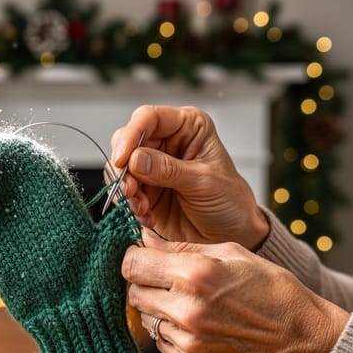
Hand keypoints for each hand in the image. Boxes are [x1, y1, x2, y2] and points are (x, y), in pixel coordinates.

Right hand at [110, 105, 268, 249]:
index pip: (149, 118)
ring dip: (127, 190)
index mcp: (187, 127)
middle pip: (128, 142)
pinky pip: (125, 192)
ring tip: (142, 208)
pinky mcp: (145, 190)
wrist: (231, 234)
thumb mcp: (203, 182)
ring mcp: (153, 167)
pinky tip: (148, 216)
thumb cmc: (230, 202)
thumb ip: (168, 169)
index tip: (123, 158)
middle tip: (130, 189)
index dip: (131, 134)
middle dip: (124, 167)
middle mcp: (167, 142)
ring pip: (121, 168)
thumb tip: (135, 159)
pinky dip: (131, 205)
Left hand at [121, 229, 348, 352]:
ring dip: (159, 309)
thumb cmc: (273, 291)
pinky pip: (160, 342)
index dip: (136, 258)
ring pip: (145, 319)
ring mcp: (186, 341)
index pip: (132, 264)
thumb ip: (183, 247)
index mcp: (195, 275)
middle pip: (134, 292)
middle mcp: (186, 310)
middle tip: (169, 282)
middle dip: (146, 283)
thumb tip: (146, 240)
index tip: (145, 258)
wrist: (301, 342)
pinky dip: (171, 333)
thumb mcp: (233, 253)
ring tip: (191, 305)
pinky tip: (198, 326)